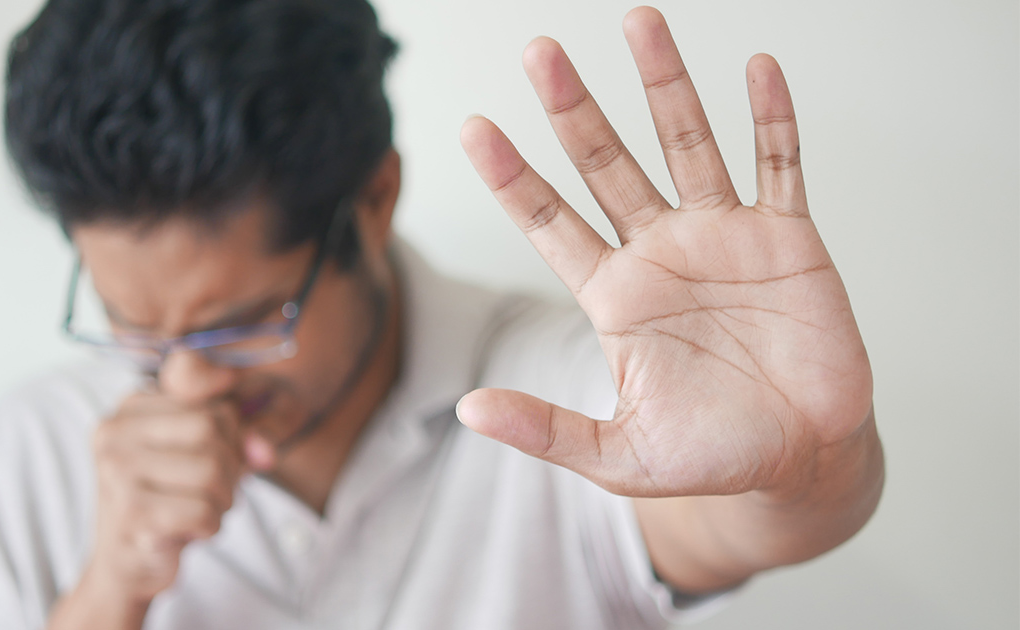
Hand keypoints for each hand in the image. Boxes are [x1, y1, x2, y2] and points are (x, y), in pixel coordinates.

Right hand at [49, 391, 256, 628]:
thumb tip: (265, 450)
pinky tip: (190, 531)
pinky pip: (203, 511)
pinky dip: (210, 526)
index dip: (232, 436)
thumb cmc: (169, 499)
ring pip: (211, 470)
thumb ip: (237, 434)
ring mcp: (117, 471)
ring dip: (223, 499)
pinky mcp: (131, 513)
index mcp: (130, 407)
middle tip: (215, 491)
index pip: (210, 401)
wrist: (126, 564)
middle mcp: (115, 432)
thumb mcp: (200, 452)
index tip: (218, 460)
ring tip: (202, 510)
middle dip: (230, 466)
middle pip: (211, 428)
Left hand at [458, 7, 872, 499]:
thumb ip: (546, 428)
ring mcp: (723, 237)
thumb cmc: (709, 456)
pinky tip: (756, 70)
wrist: (801, 459)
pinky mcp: (787, 239)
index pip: (550, 222)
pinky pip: (780, 164)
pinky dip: (772, 119)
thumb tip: (468, 409)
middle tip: (540, 54)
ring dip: (664, 85)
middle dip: (574, 110)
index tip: (474, 127)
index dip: (513, 177)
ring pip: (687, 144)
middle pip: (607, 164)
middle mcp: (660, 251)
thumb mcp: (618, 455)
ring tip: (638, 23)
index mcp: (614, 295)